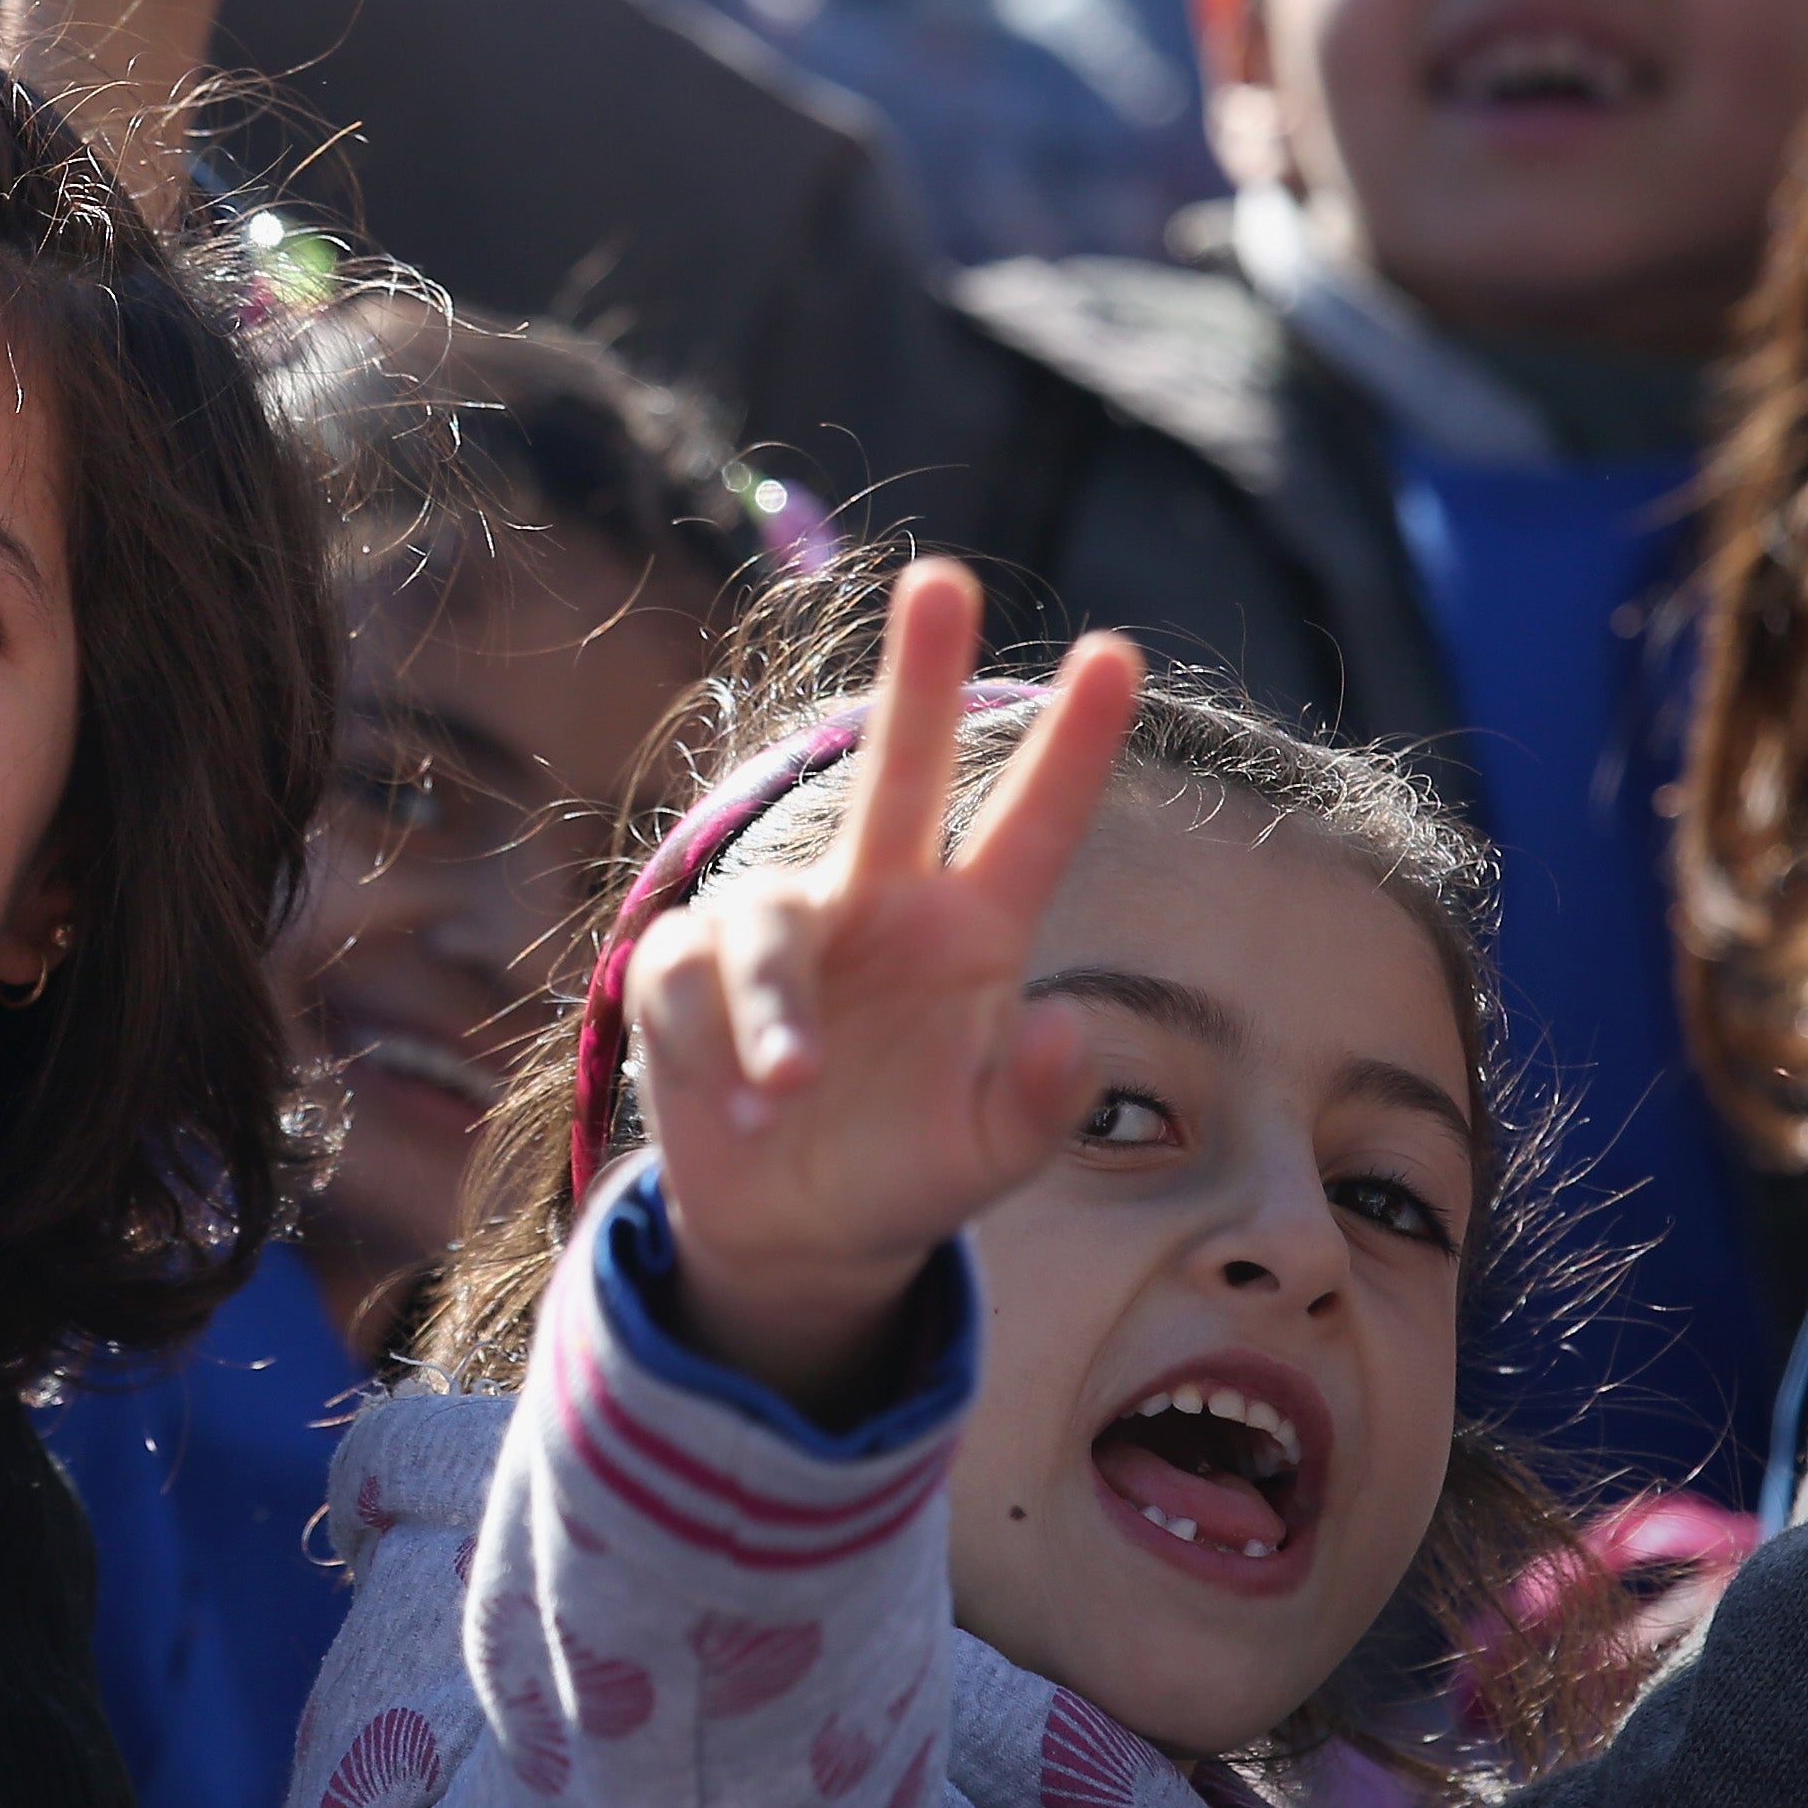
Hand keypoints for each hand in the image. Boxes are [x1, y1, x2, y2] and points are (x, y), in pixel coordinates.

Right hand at [634, 560, 1143, 1404]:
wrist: (791, 1228)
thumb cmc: (907, 1171)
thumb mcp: (990, 1158)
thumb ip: (1041, 1104)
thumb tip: (1071, 1023)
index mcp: (972, 935)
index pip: (1033, 827)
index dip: (1074, 746)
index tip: (1119, 654)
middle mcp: (880, 905)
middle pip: (900, 770)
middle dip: (920, 677)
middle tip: (943, 578)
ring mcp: (784, 931)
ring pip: (767, 917)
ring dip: (776, 1005)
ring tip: (791, 1091)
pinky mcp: (689, 971)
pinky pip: (688, 978)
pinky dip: (711, 1043)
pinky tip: (740, 1109)